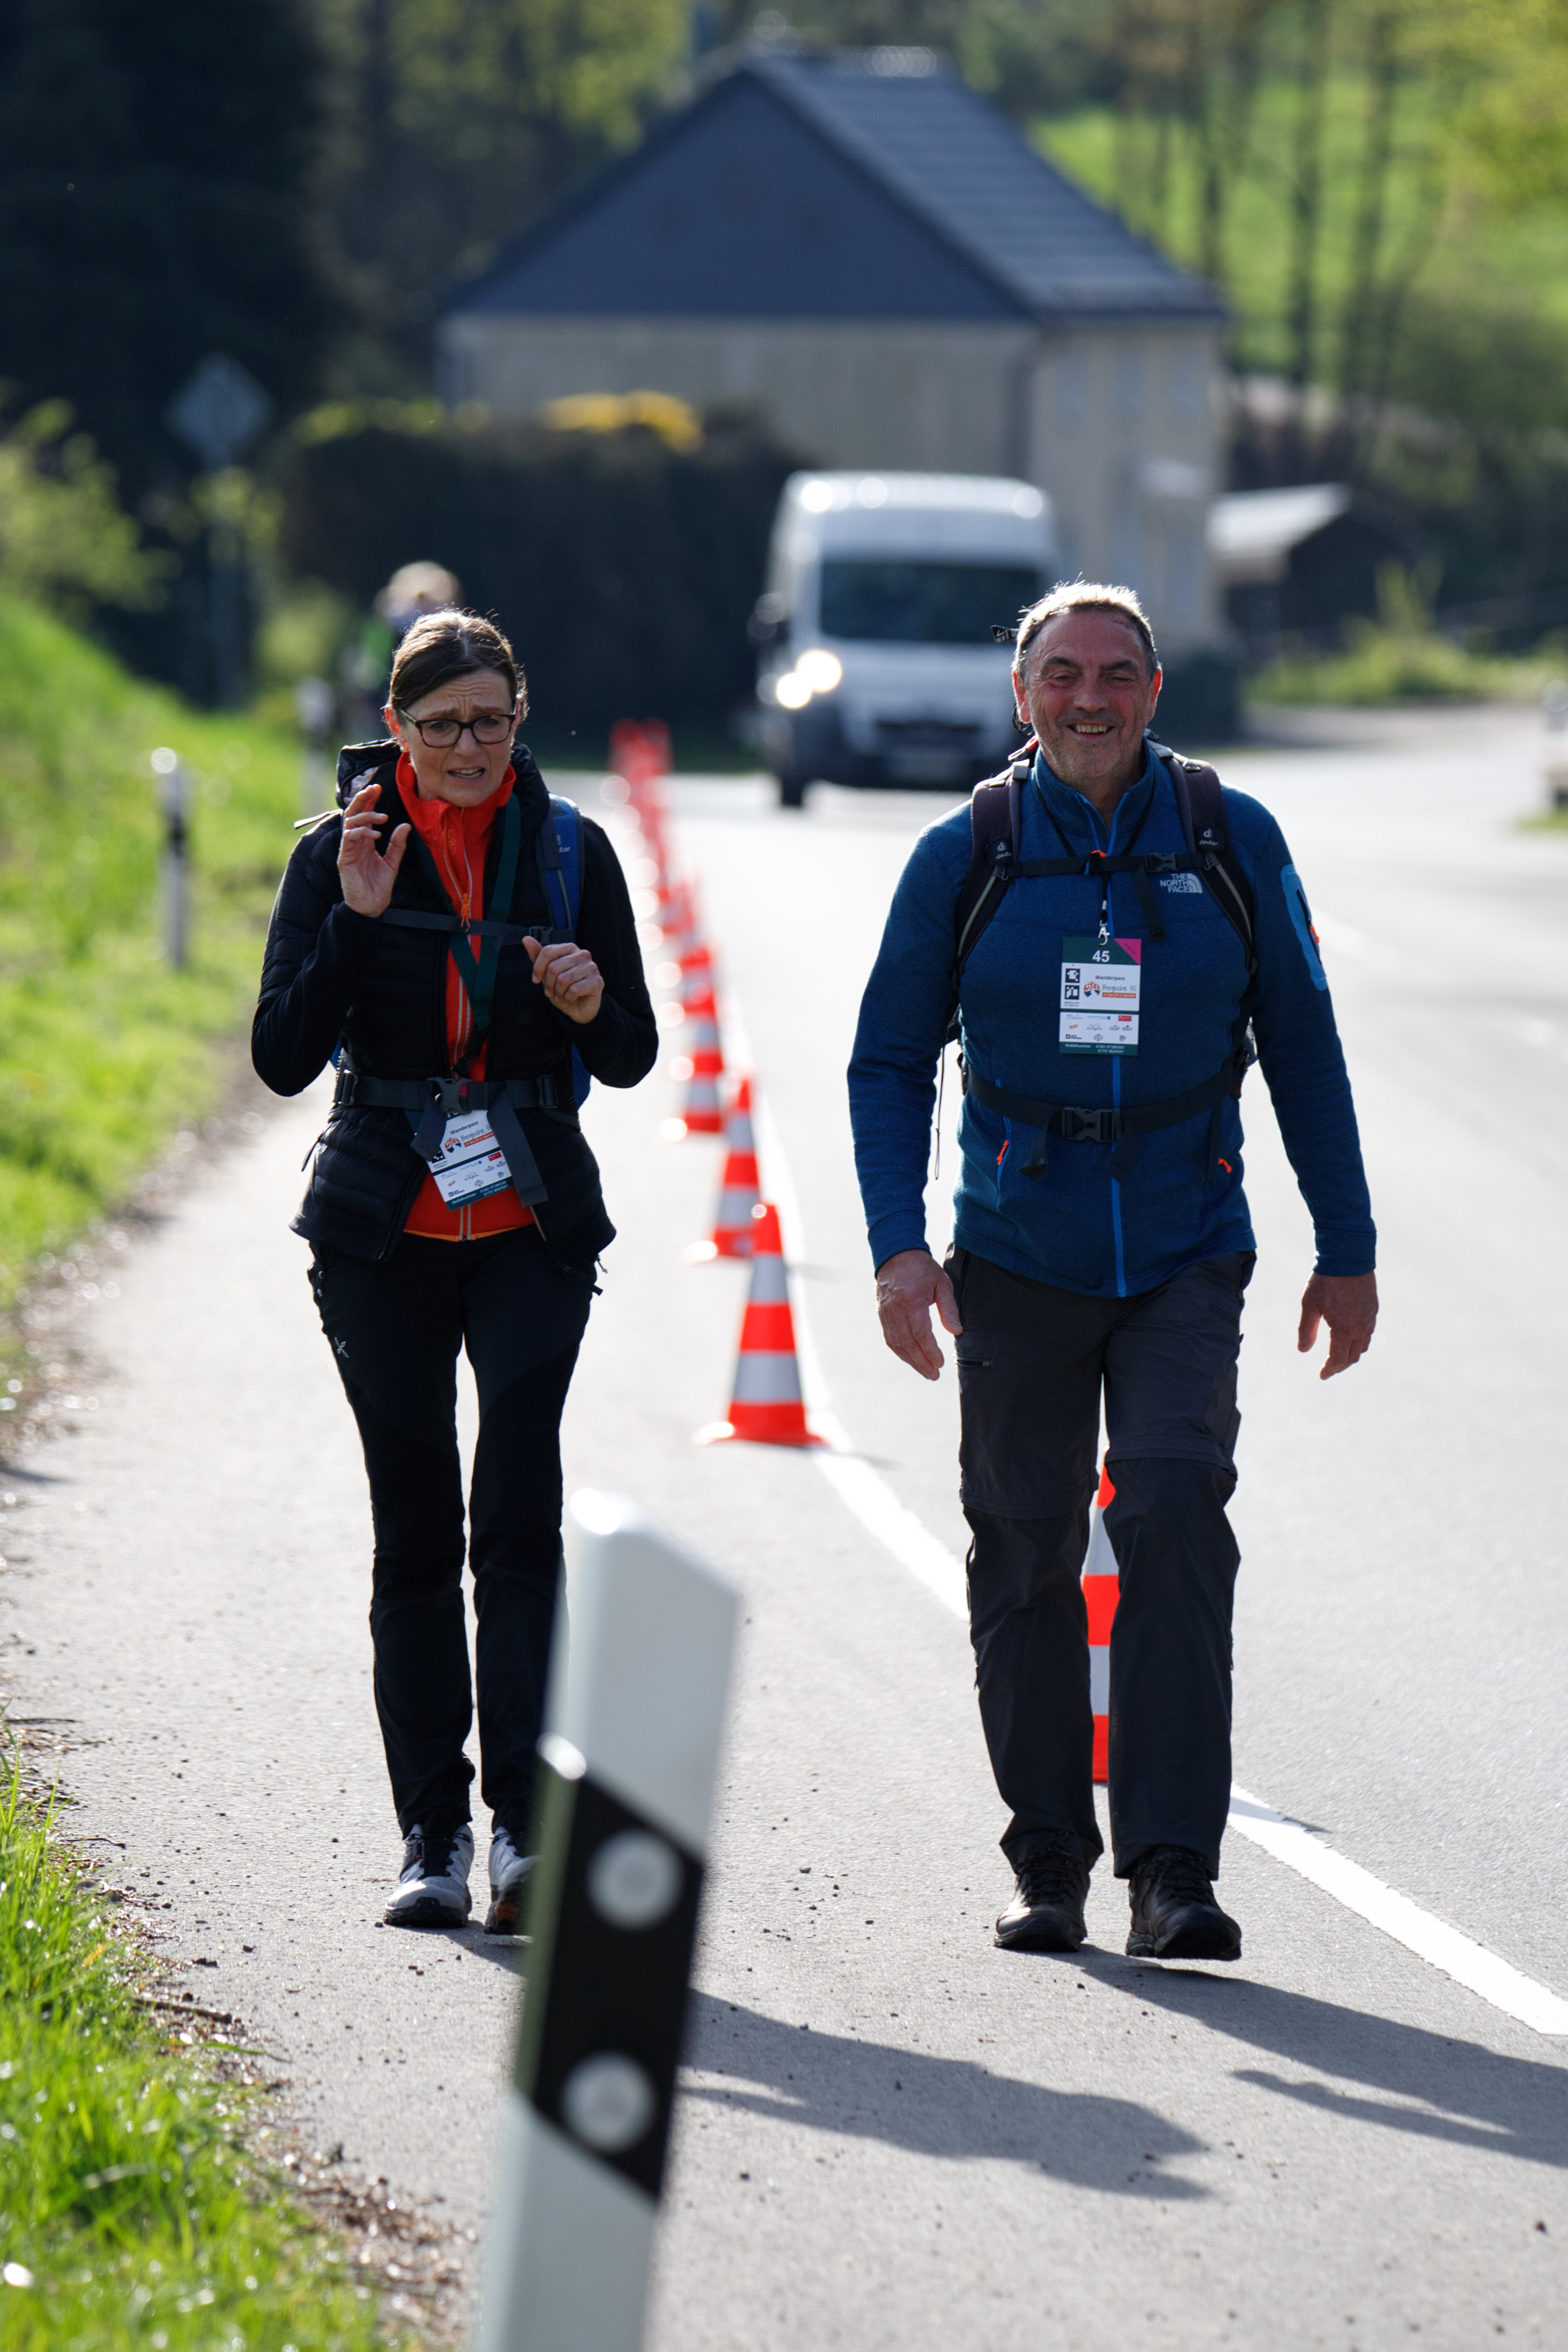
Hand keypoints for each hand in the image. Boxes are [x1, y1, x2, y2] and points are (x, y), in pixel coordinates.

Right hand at [337, 782, 409, 916]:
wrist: (371, 907)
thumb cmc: (378, 887)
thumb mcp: (392, 863)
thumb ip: (397, 845)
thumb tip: (405, 826)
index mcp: (365, 841)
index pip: (365, 815)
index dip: (369, 800)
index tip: (378, 787)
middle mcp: (355, 842)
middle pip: (353, 813)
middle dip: (362, 799)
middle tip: (373, 789)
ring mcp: (348, 849)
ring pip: (349, 823)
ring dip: (366, 816)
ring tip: (382, 818)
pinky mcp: (344, 858)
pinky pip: (348, 838)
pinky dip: (360, 832)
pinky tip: (374, 834)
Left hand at [525, 936, 603, 1024]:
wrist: (580, 1007)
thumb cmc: (564, 988)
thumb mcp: (547, 973)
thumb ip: (538, 956)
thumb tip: (526, 939)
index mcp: (570, 948)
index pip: (547, 951)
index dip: (538, 968)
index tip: (536, 980)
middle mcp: (582, 954)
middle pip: (554, 967)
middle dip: (549, 984)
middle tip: (552, 991)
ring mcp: (591, 967)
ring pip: (564, 979)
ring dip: (559, 993)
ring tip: (562, 995)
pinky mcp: (597, 982)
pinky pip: (574, 989)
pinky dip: (568, 998)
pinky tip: (571, 998)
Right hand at [876, 1249, 962, 1380]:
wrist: (896, 1254)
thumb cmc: (923, 1269)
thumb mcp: (942, 1283)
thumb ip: (949, 1309)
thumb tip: (957, 1331)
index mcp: (911, 1301)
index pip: (920, 1333)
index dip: (930, 1351)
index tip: (940, 1363)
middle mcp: (895, 1309)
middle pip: (907, 1344)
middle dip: (921, 1363)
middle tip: (934, 1375)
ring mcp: (885, 1313)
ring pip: (896, 1344)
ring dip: (911, 1361)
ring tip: (925, 1372)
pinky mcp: (881, 1314)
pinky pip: (889, 1338)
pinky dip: (900, 1352)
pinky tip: (911, 1359)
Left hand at [1297, 1271, 1377, 1379]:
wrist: (1348, 1256)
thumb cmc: (1325, 1280)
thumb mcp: (1309, 1305)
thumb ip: (1306, 1330)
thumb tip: (1303, 1350)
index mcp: (1345, 1329)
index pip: (1338, 1359)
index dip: (1330, 1370)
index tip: (1321, 1375)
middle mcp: (1361, 1327)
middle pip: (1353, 1356)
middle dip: (1340, 1365)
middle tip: (1329, 1368)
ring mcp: (1370, 1317)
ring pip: (1363, 1345)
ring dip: (1351, 1354)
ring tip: (1339, 1356)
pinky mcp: (1373, 1308)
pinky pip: (1368, 1332)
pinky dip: (1359, 1341)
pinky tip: (1349, 1337)